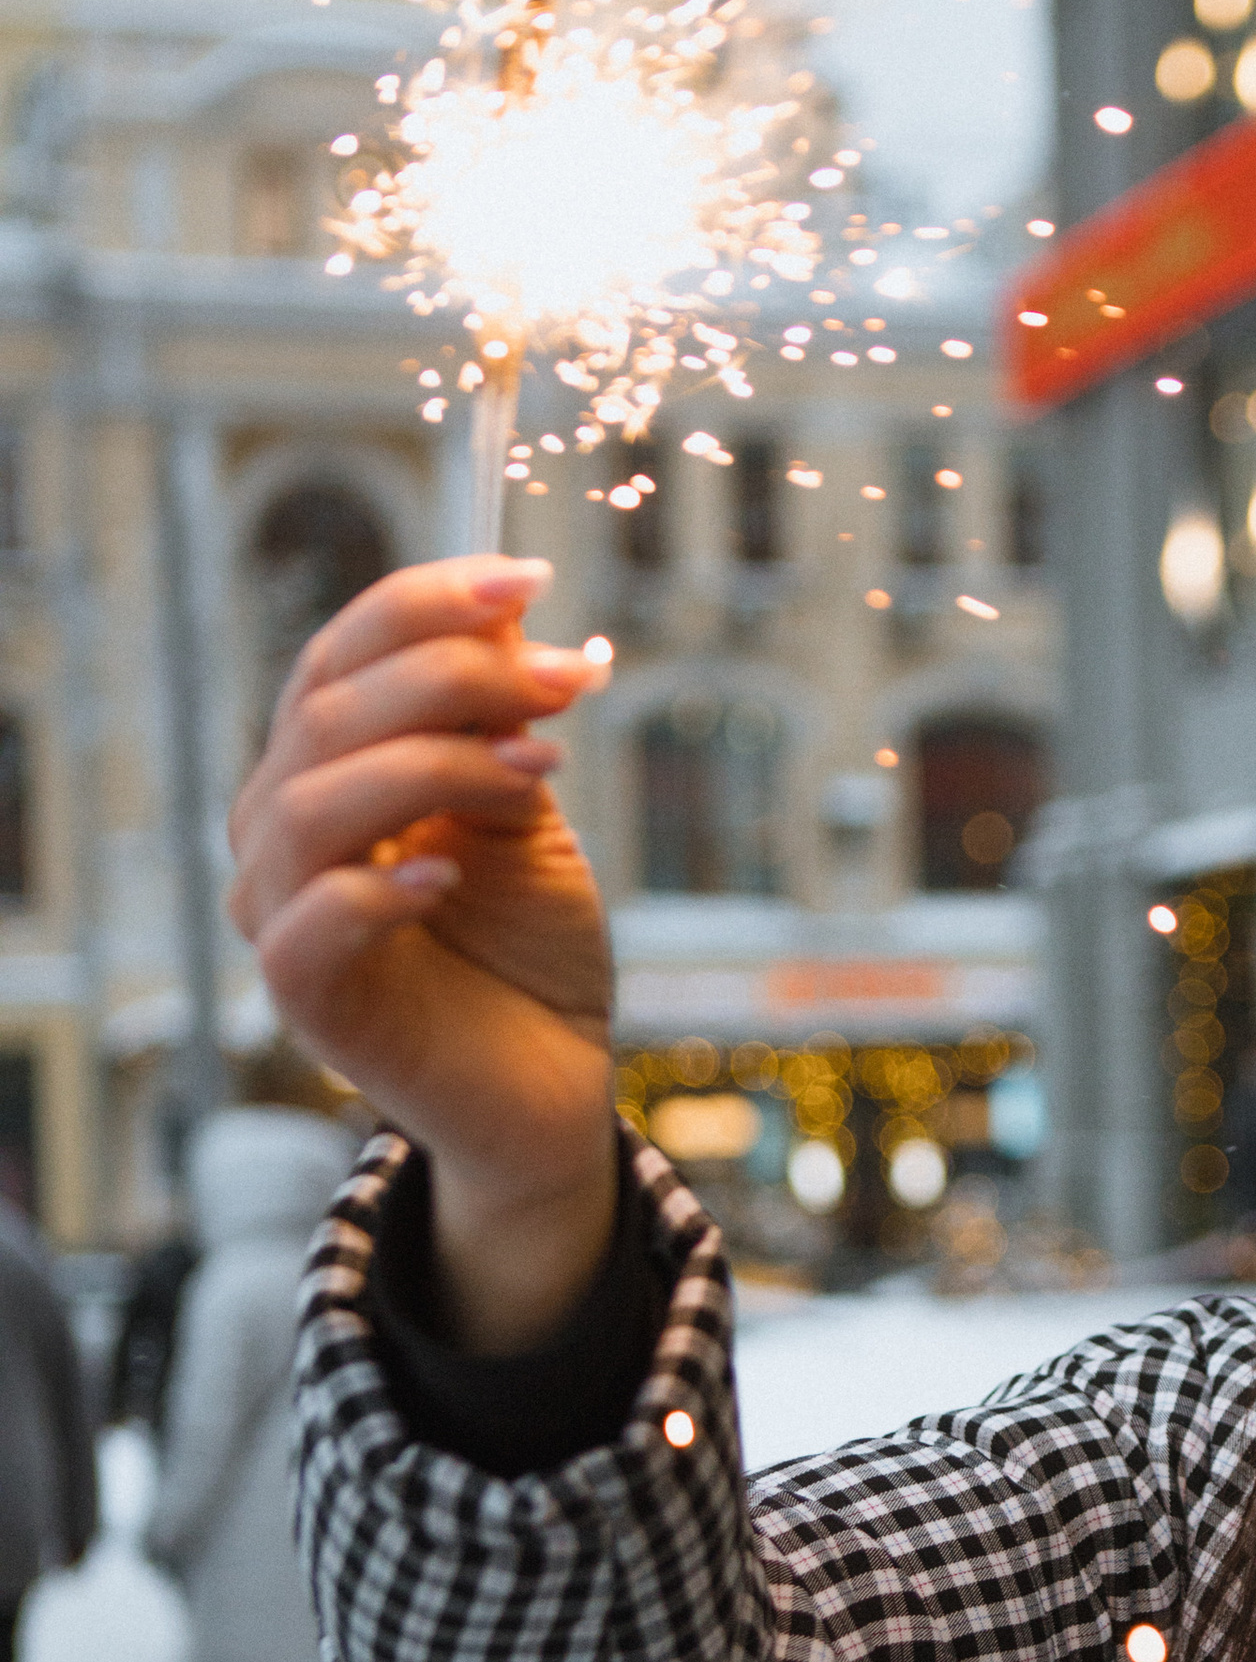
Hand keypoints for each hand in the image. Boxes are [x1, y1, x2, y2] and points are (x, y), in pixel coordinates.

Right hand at [228, 554, 620, 1350]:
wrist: (553, 1081)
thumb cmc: (531, 947)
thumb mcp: (527, 811)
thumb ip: (500, 722)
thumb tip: (507, 605)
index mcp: (326, 769)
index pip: (342, 655)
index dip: (425, 603)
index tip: (532, 580)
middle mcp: (284, 830)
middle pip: (330, 712)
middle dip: (455, 677)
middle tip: (566, 683)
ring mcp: (283, 914)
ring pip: (313, 802)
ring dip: (434, 765)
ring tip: (539, 768)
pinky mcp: (306, 997)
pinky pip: (312, 921)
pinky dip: (381, 886)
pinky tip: (456, 875)